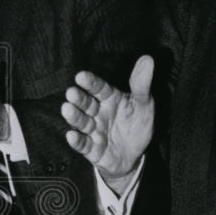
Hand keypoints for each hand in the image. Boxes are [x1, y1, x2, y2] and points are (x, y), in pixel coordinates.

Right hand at [62, 55, 154, 190]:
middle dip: (78, 99)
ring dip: (74, 116)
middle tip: (71, 92)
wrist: (136, 155)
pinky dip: (77, 141)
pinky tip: (71, 135)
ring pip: (82, 122)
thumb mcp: (144, 104)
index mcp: (110, 99)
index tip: (81, 76)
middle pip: (86, 104)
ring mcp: (94, 131)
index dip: (90, 82)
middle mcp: (98, 113)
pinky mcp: (92, 150)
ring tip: (67, 109)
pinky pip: (83, 145)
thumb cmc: (137, 125)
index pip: (99, 88)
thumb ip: (142, 84)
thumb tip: (148, 59)